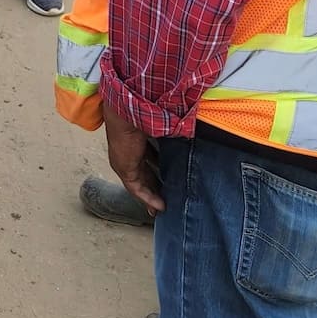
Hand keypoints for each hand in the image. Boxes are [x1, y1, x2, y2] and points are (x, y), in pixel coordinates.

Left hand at [101, 99, 165, 216]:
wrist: (131, 109)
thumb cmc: (148, 111)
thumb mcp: (165, 125)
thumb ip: (176, 132)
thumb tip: (192, 133)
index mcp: (137, 138)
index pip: (148, 157)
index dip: (158, 168)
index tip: (169, 179)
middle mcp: (128, 151)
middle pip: (143, 173)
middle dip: (154, 186)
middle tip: (165, 198)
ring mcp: (124, 161)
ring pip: (139, 183)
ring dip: (151, 197)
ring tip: (163, 208)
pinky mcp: (124, 169)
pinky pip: (136, 188)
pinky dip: (148, 198)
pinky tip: (160, 206)